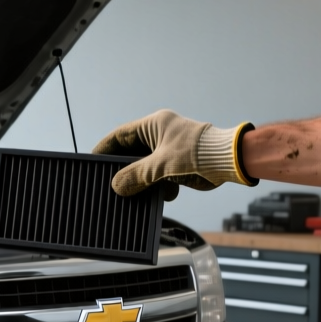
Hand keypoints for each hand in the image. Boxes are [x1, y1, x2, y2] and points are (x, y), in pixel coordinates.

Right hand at [92, 110, 254, 199]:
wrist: (229, 162)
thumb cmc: (197, 153)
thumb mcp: (160, 166)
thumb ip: (136, 176)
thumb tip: (117, 186)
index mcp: (153, 125)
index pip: (120, 135)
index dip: (104, 148)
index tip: (92, 161)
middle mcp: (160, 135)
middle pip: (131, 153)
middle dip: (123, 169)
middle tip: (109, 183)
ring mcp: (169, 150)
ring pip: (145, 166)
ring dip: (141, 181)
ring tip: (131, 194)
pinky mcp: (179, 164)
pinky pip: (159, 176)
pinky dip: (158, 186)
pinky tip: (159, 196)